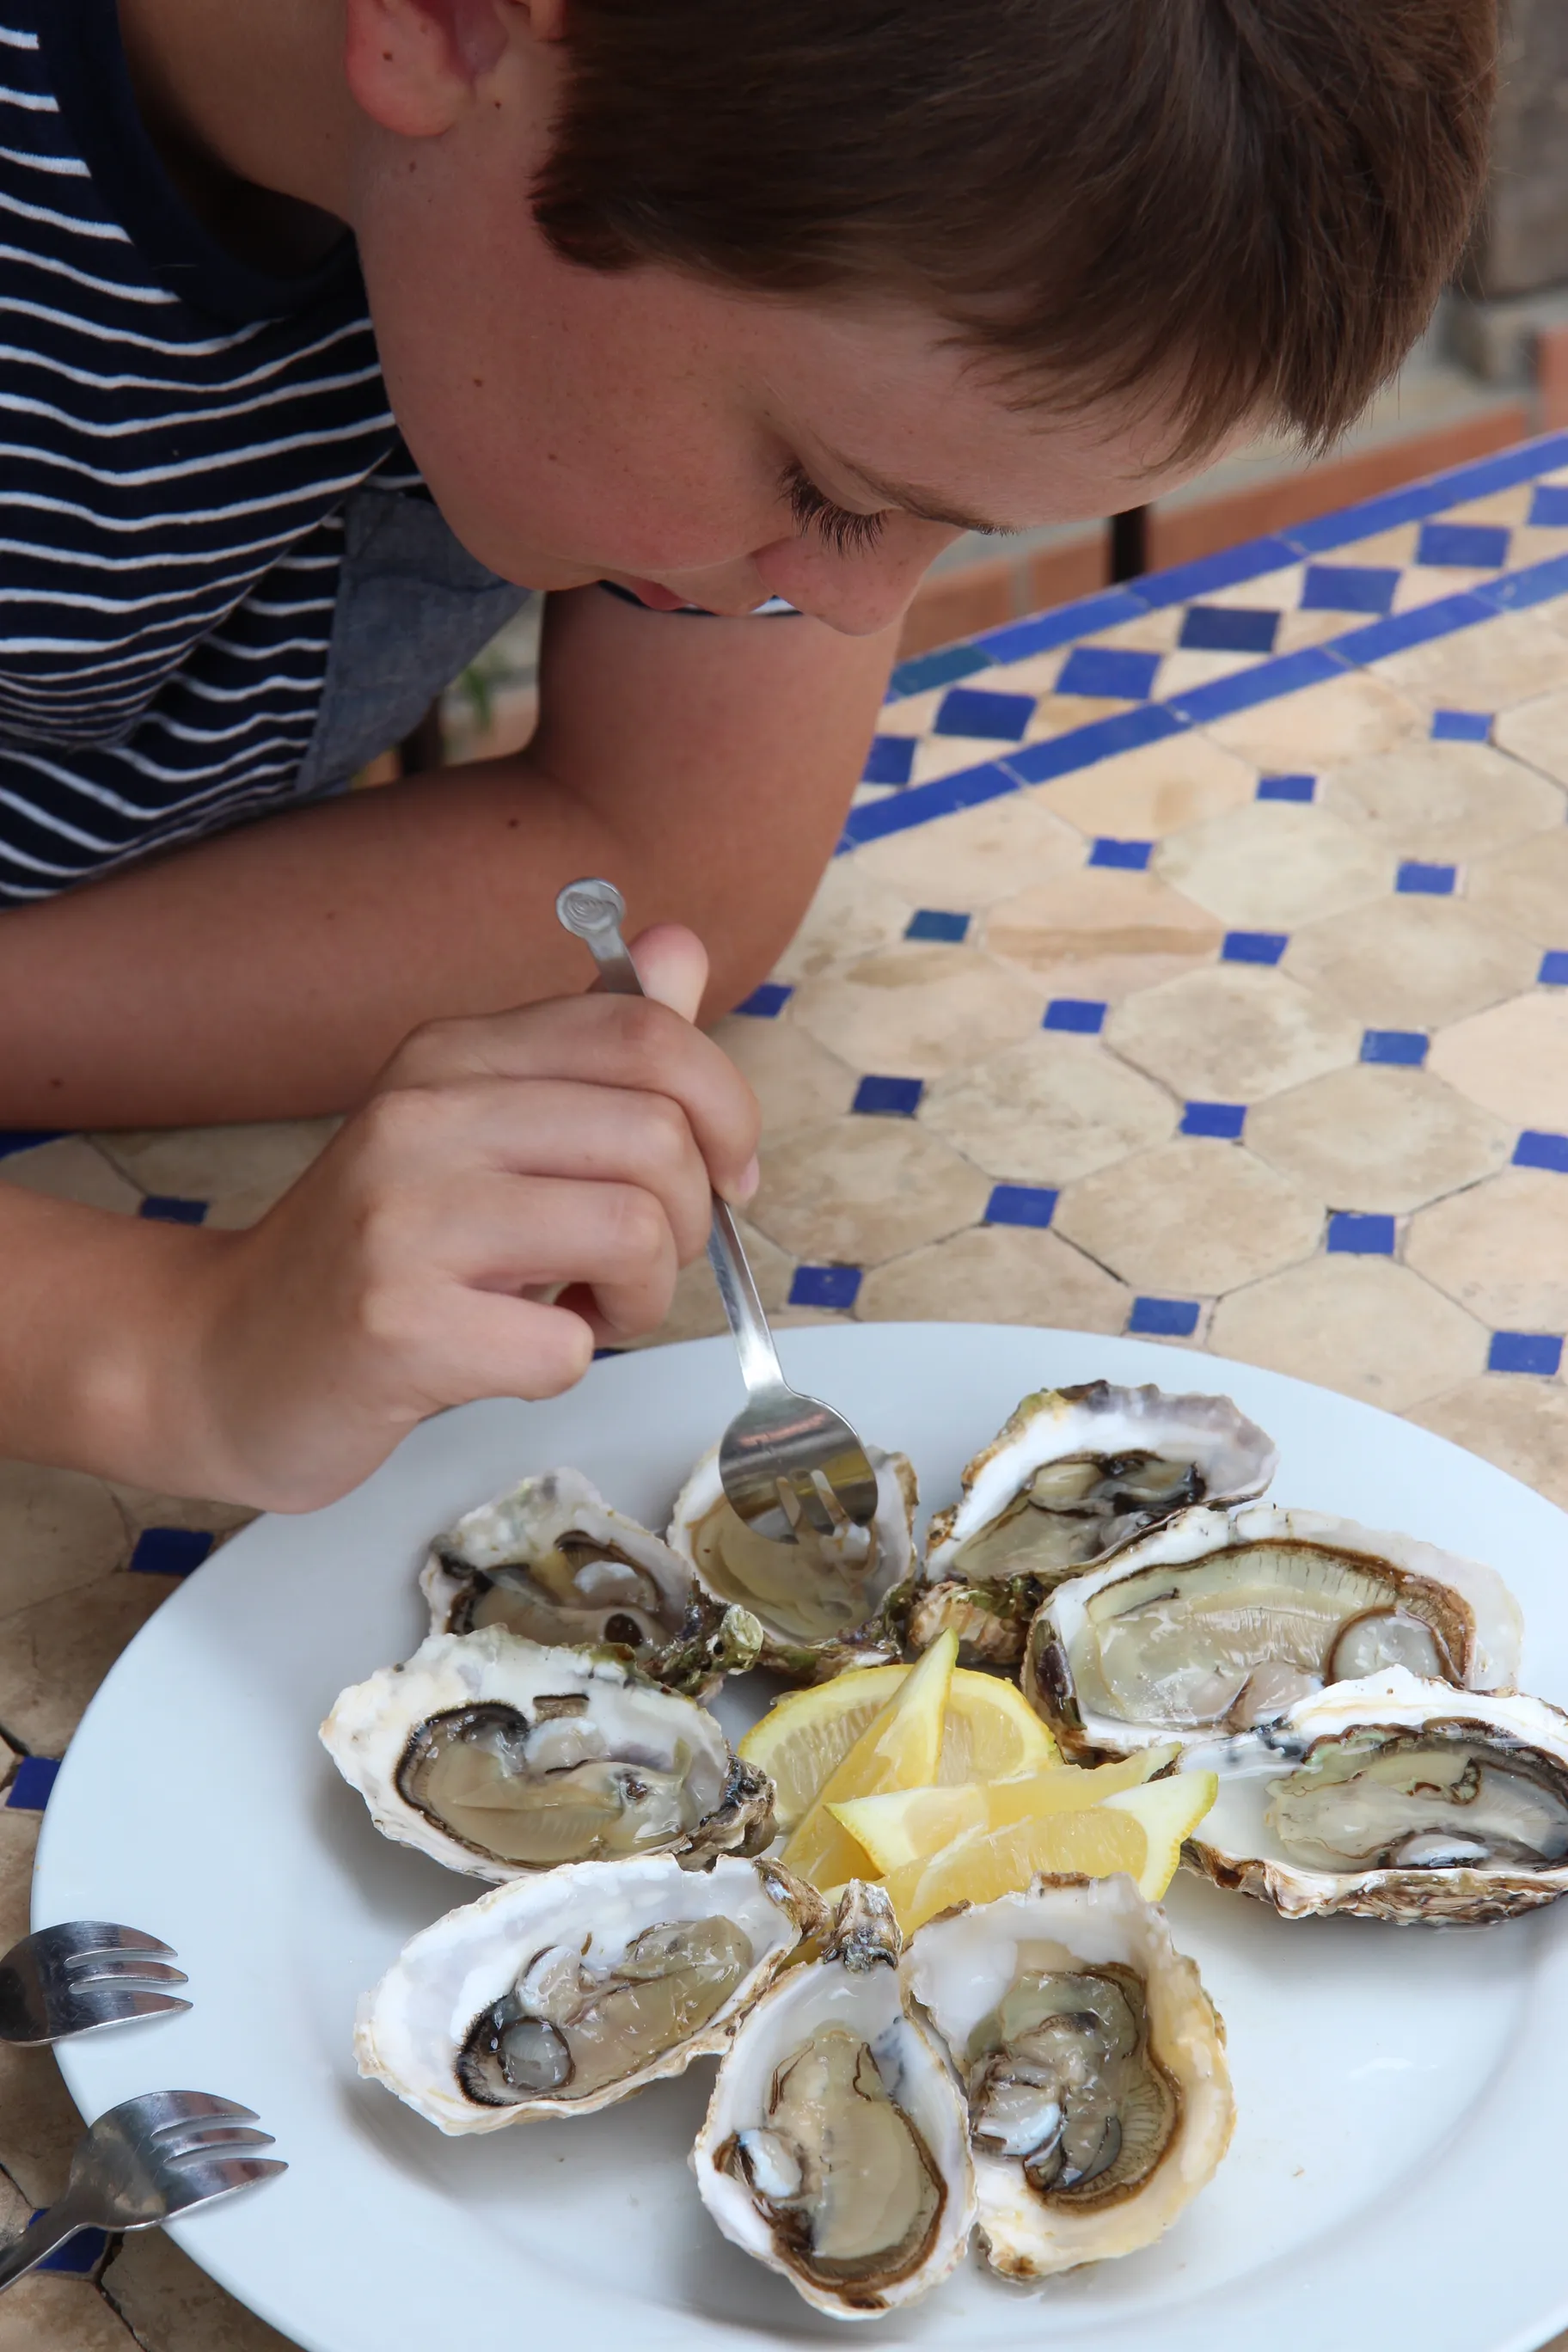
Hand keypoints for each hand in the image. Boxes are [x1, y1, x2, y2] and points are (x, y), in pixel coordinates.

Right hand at [186, 926, 757, 1508]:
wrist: (229, 1355)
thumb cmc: (383, 1251)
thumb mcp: (482, 1128)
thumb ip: (589, 1047)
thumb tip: (678, 950)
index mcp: (453, 1051)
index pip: (645, 1031)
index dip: (726, 1109)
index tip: (726, 1174)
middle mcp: (423, 1113)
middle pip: (659, 1136)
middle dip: (690, 1221)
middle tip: (638, 1264)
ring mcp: (402, 1217)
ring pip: (633, 1232)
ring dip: (641, 1299)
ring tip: (585, 1310)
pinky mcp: (396, 1325)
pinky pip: (564, 1345)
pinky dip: (565, 1364)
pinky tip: (511, 1355)